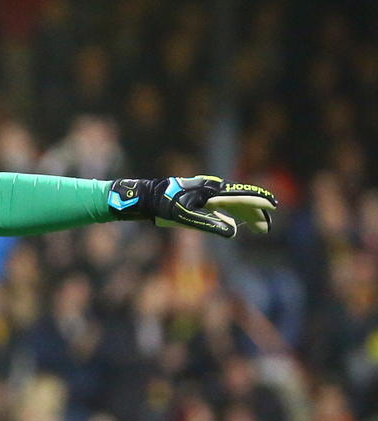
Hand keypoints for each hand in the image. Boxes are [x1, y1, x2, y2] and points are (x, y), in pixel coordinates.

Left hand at [108, 175, 276, 237]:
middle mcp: (211, 189)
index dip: (258, 202)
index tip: (273, 206)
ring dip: (244, 215)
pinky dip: (230, 214)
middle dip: (255, 213)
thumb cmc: (165, 207)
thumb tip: (233, 231)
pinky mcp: (198, 198)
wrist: (147, 197)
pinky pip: (220, 206)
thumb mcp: (187, 218)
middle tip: (266, 228)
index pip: (241, 196)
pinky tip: (234, 223)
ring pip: (231, 203)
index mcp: (211, 192)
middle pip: (240, 200)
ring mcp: (205, 192)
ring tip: (257, 227)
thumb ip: (210, 224)